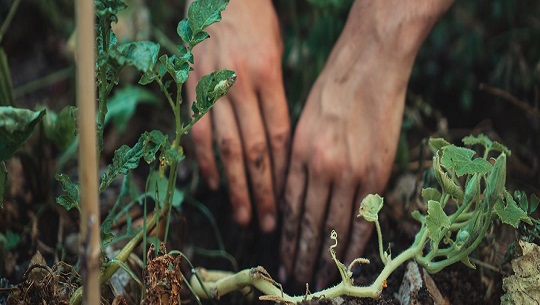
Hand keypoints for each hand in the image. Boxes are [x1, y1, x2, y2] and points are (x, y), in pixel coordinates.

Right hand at [187, 0, 289, 231]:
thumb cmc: (256, 26)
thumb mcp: (276, 55)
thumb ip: (275, 98)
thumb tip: (277, 146)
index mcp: (267, 75)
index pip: (278, 136)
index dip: (282, 173)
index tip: (288, 202)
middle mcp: (239, 84)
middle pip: (254, 149)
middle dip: (262, 191)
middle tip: (268, 223)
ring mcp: (212, 87)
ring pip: (225, 146)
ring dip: (234, 186)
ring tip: (243, 215)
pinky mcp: (190, 87)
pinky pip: (197, 130)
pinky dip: (205, 159)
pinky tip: (214, 183)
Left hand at [279, 0, 453, 288]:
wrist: (368, 67)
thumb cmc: (331, 92)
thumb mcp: (301, 125)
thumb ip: (297, 163)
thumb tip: (293, 199)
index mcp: (298, 156)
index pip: (290, 210)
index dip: (287, 240)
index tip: (283, 260)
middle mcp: (320, 168)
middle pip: (310, 224)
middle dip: (302, 256)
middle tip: (297, 280)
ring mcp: (350, 171)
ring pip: (336, 225)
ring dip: (327, 257)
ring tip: (320, 279)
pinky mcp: (376, 171)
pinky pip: (365, 215)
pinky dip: (358, 241)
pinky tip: (351, 261)